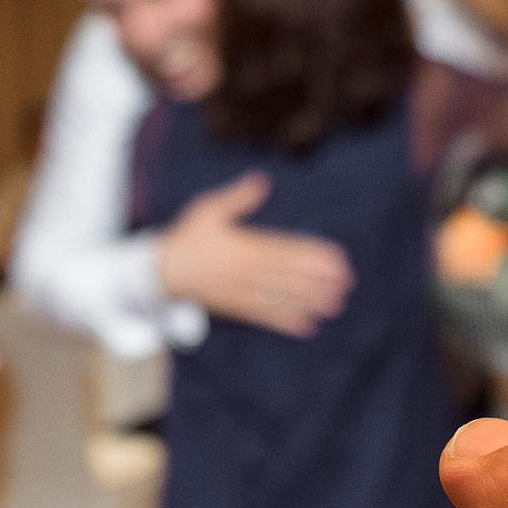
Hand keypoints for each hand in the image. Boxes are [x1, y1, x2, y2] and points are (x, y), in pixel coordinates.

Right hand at [156, 172, 350, 338]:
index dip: (311, 256)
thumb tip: (261, 181)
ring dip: (308, 303)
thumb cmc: (189, 237)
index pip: (284, 251)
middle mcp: (243, 271)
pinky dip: (284, 322)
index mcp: (242, 246)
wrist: (163, 271)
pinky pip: (263, 316)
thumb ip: (238, 198)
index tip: (335, 259)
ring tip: (334, 305)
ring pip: (279, 298)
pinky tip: (307, 326)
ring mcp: (239, 292)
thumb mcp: (209, 210)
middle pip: (287, 277)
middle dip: (317, 281)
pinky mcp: (235, 308)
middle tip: (345, 284)